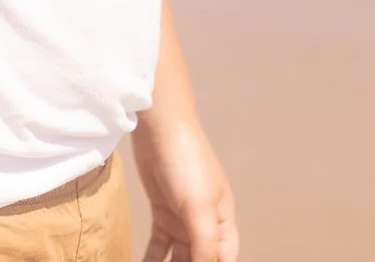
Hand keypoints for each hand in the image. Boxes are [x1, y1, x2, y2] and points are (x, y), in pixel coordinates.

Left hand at [132, 117, 238, 261]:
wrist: (160, 126)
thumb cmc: (187, 161)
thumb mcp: (199, 208)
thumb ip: (204, 246)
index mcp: (223, 225)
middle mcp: (205, 226)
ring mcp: (183, 220)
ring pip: (177, 260)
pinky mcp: (162, 213)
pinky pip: (158, 248)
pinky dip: (150, 261)